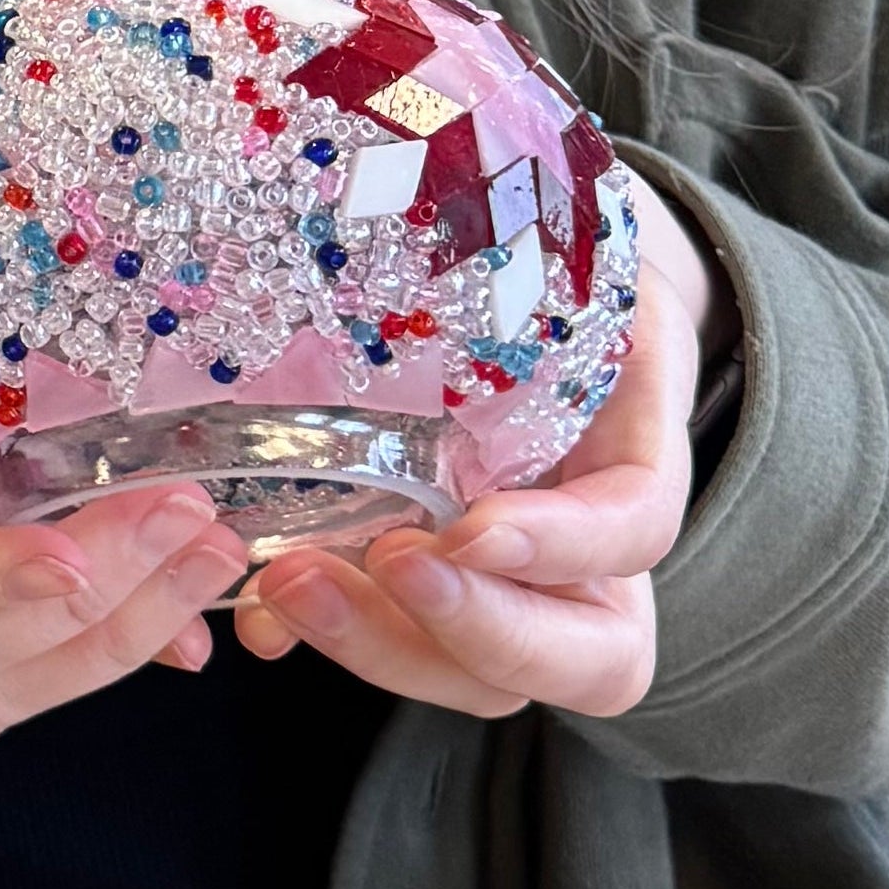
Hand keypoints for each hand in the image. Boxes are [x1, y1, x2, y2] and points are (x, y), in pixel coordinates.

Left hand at [231, 167, 709, 717]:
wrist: (519, 298)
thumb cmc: (551, 274)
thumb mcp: (574, 258)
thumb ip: (556, 269)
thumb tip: (453, 214)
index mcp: (632, 472)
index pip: (632, 535)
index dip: (560, 547)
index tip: (470, 525)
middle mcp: (584, 562)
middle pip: (572, 658)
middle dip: (470, 629)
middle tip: (374, 565)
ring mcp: (503, 593)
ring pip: (475, 675)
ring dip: (381, 645)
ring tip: (287, 583)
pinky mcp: (418, 595)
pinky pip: (390, 646)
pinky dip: (320, 641)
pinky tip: (255, 617)